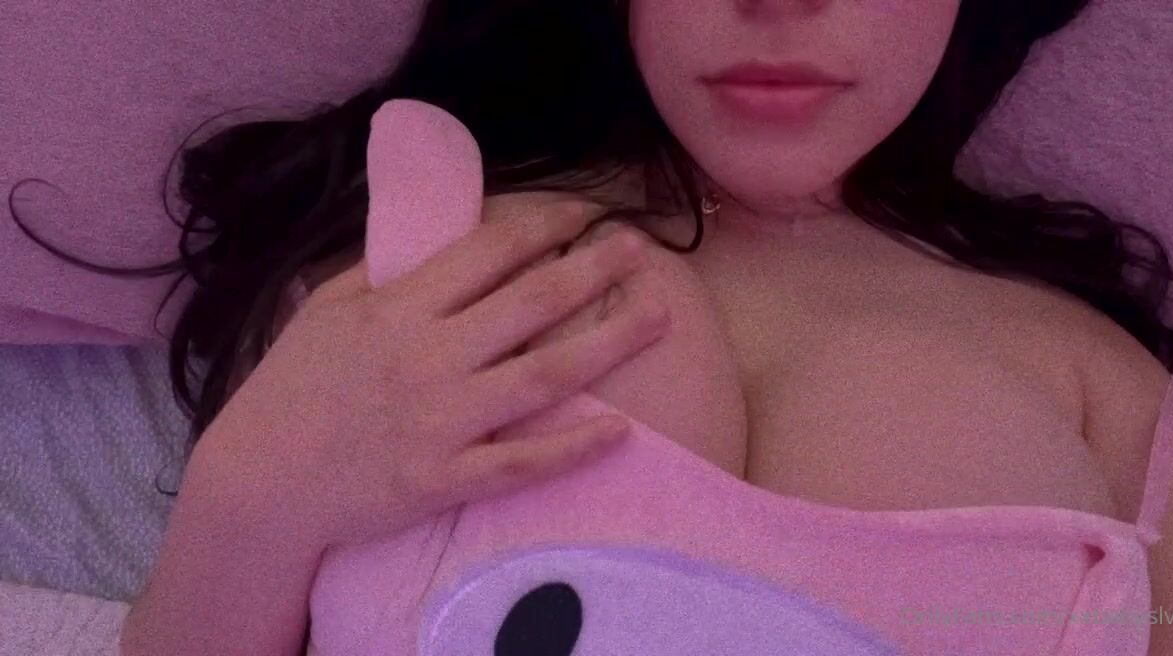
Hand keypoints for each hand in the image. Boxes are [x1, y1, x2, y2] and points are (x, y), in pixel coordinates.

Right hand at [192, 194, 671, 552]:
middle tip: (639, 247)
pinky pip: (522, 462)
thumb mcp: (326, 310)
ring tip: (658, 317)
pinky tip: (621, 431)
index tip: (585, 212)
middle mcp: (429, 356)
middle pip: (531, 303)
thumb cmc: (291, 389)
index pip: (488, 252)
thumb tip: (436, 236)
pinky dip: (572, 447)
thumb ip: (384, 271)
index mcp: (400, 307)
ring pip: (543, 374)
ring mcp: (442, 420)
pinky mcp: (444, 478)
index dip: (544, 226)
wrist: (259, 480)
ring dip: (608, 342)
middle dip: (592, 268)